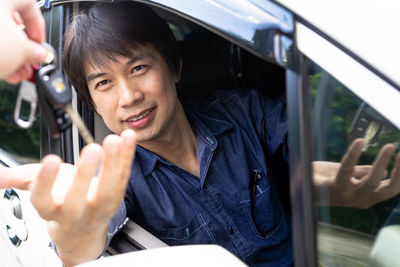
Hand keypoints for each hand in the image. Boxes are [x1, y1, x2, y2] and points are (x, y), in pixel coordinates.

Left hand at [0, 0, 47, 82]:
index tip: (39, 45)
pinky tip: (2, 69)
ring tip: (16, 72)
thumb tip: (42, 54)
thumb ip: (37, 52)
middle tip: (28, 62)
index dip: (39, 28)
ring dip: (9, 54)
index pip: (31, 6)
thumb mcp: (21, 51)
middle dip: (22, 47)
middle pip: (10, 20)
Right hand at [0, 130, 135, 265]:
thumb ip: (22, 179)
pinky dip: (128, 157)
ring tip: (114, 141)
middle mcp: (75, 212)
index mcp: (52, 209)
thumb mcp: (40, 191)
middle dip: (85, 173)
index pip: (43, 199)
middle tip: (91, 148)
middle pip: (79, 198)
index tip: (51, 160)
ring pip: (108, 189)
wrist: (84, 228)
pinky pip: (124, 177)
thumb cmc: (62, 202)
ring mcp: (99, 208)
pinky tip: (128, 138)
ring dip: (114, 163)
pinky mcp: (117, 198)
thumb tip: (0, 177)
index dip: (45, 181)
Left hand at [313, 138, 399, 208]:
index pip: (391, 189)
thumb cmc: (323, 180)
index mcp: (366, 197)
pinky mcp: (333, 188)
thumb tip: (385, 172)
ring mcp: (347, 196)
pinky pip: (347, 170)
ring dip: (382, 162)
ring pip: (371, 182)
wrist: (299, 185)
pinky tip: (359, 142)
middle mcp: (359, 199)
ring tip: (390, 146)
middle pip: (388, 191)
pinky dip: (354, 155)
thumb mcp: (348, 175)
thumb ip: (364, 173)